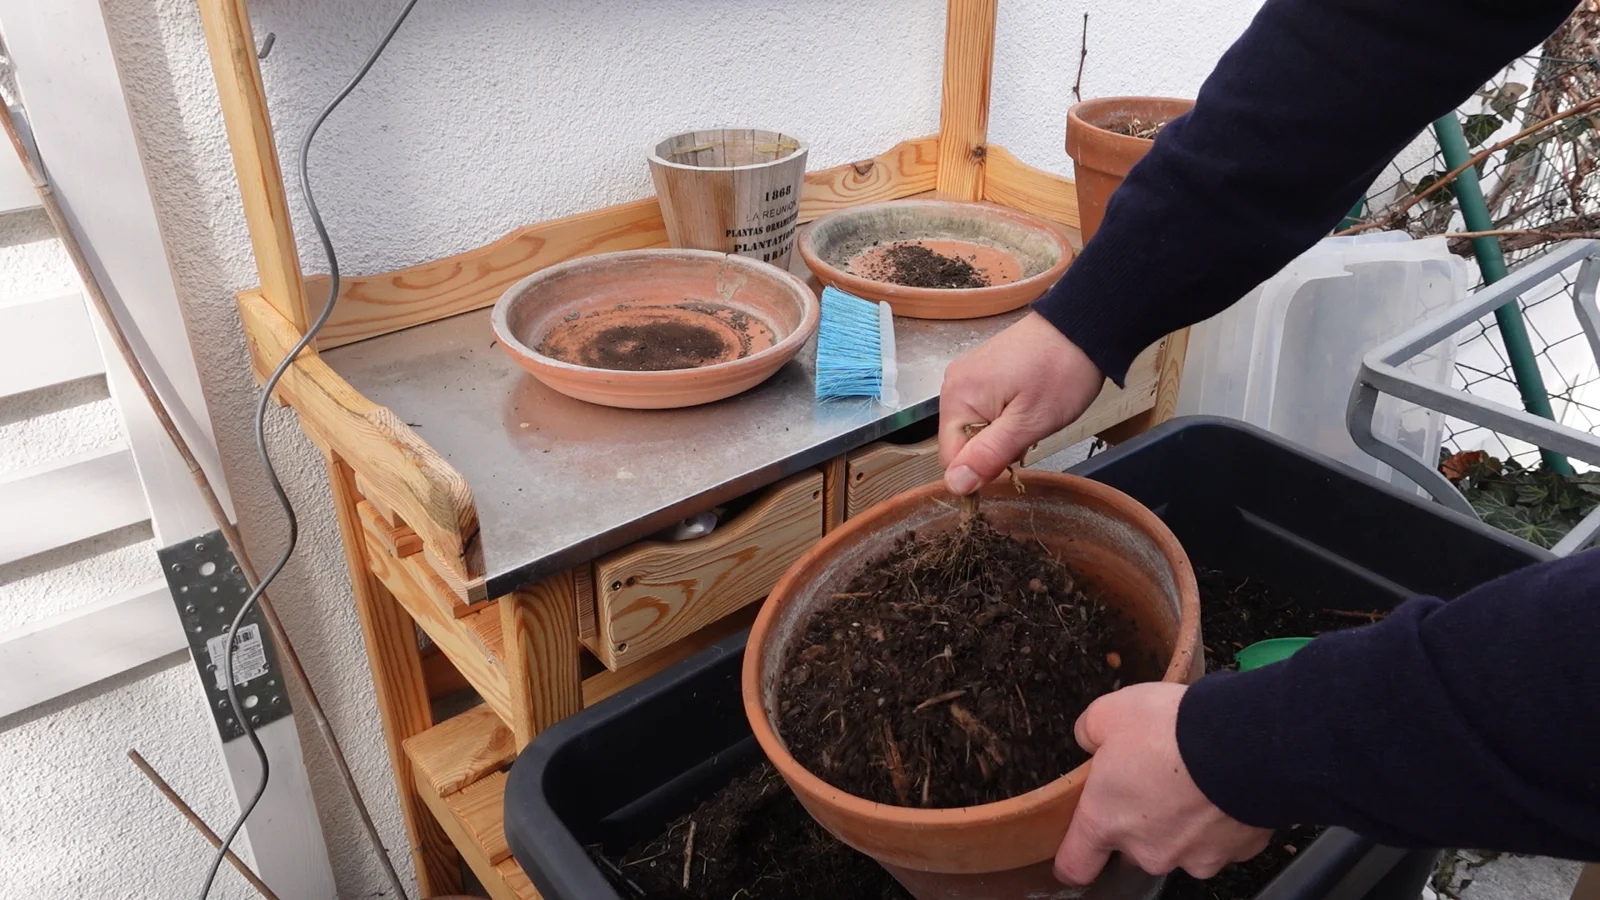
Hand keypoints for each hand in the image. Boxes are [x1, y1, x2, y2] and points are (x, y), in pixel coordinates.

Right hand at [939, 313, 1104, 494]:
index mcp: (957, 397)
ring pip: (974, 428)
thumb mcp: (1028, 423)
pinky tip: (1026, 406)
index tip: (1013, 460)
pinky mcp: (982, 371)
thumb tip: (954, 484)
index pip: (951, 458)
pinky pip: (982, 410)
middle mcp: (953, 384)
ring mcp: (968, 375)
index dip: (980, 470)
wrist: (1082, 325)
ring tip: (1030, 416)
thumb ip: (989, 455)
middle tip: (1027, 432)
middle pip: (961, 442)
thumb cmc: (1060, 371)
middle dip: (992, 450)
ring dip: (1000, 434)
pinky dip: (1003, 417)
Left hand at [1055, 683, 1271, 883]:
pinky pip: (1221, 839)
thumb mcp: (1109, 712)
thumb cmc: (1169, 729)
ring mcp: (1194, 857)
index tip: (1080, 846)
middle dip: (1139, 823)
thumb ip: (1089, 733)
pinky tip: (1223, 786)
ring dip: (1183, 823)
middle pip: (1133, 850)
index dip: (1073, 858)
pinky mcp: (1235, 853)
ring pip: (1180, 846)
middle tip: (1152, 782)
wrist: (1244, 742)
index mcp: (1105, 822)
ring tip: (1194, 780)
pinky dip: (1220, 819)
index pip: (1074, 866)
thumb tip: (1090, 740)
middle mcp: (1146, 851)